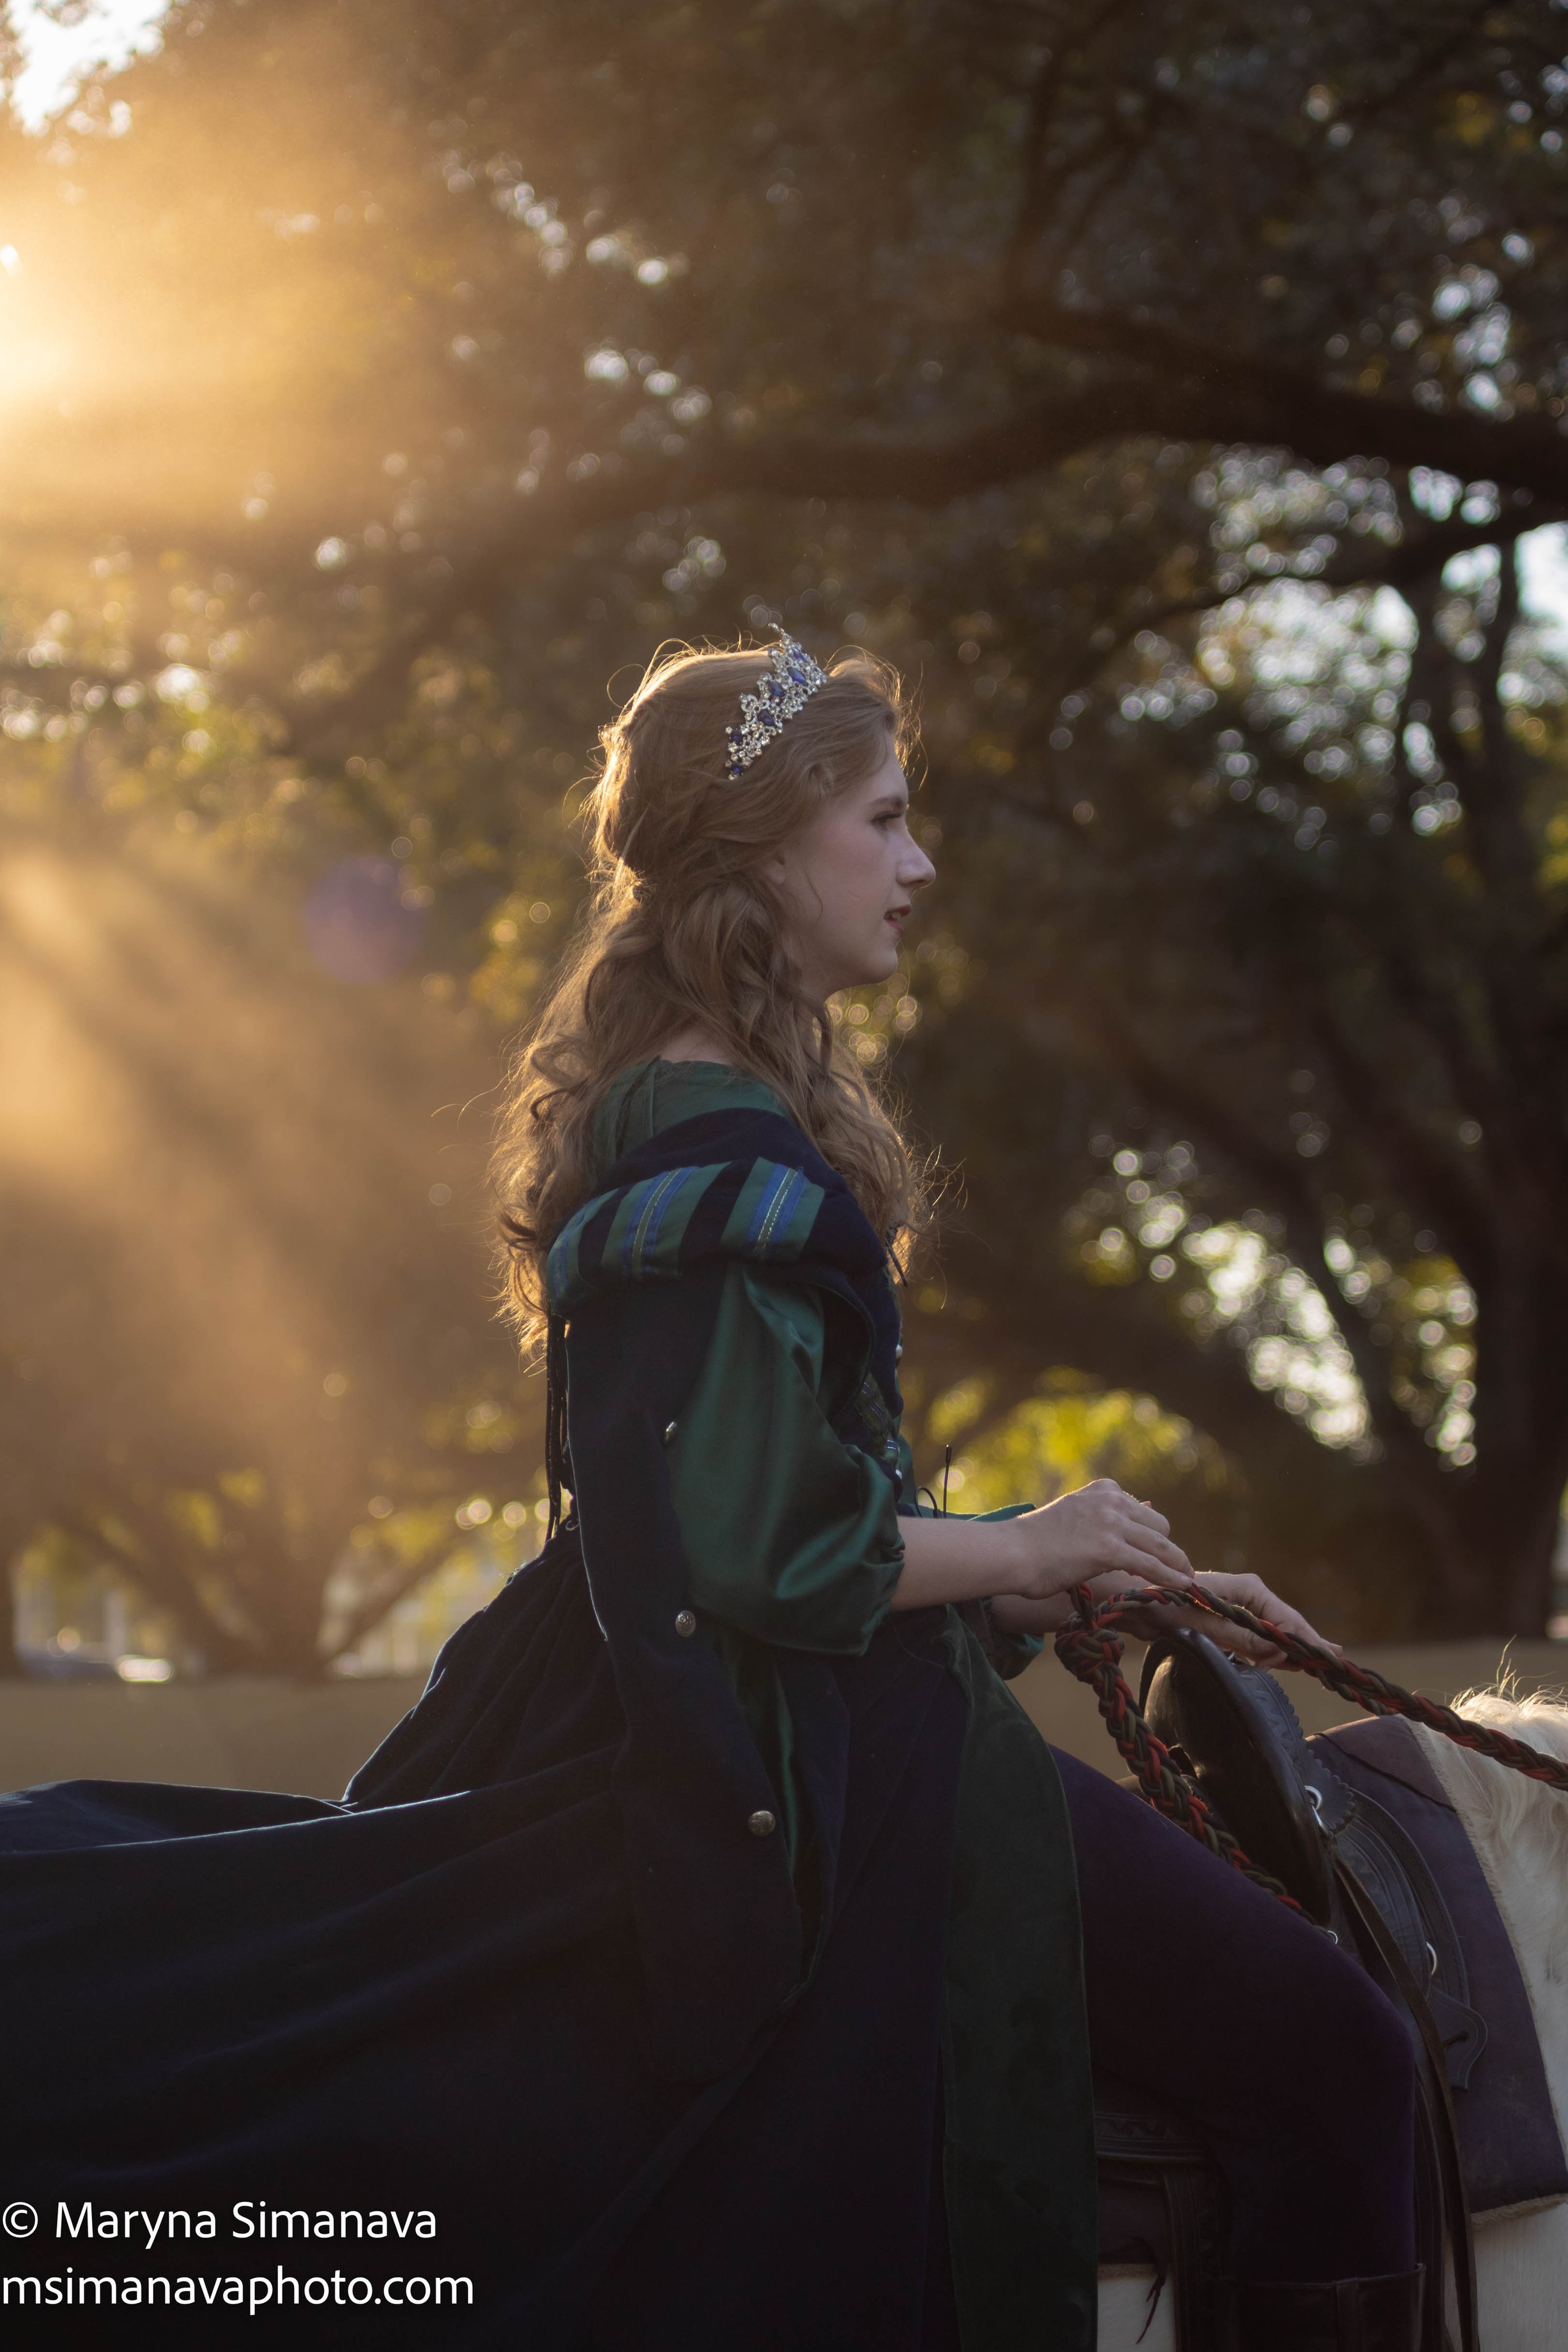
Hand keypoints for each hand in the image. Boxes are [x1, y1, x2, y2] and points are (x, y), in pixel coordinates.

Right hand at [1001, 1479, 1197, 1605]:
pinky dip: (1171, 1577)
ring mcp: (1111, 1523)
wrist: (1011, 1552)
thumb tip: (1143, 1507)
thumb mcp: (1076, 1514)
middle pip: (1159, 1525)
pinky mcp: (1109, 1549)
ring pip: (1161, 1545)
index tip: (1153, 1552)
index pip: (1142, 1510)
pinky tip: (1183, 1587)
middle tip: (1172, 1569)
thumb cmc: (1035, 1541)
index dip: (1149, 1534)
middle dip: (1165, 1548)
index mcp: (1102, 1489)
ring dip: (1177, 1564)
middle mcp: (1110, 1500)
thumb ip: (1106, 1514)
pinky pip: (1152, 1565)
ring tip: (1187, 1579)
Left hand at [1114, 1568, 1340, 1669]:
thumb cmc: (1168, 1605)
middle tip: (1335, 1662)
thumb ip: (1244, 1637)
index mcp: (1248, 1589)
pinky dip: (1270, 1650)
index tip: (1329, 1658)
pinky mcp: (1225, 1620)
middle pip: (1285, 1623)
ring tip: (1318, 1663)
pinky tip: (1285, 1661)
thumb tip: (1279, 1651)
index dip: (1309, 1641)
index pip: (1288, 1619)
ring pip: (1272, 1632)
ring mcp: (1237, 1607)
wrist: (1134, 1600)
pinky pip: (1256, 1637)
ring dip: (1291, 1648)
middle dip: (1307, 1643)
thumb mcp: (1207, 1624)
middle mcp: (1247, 1595)